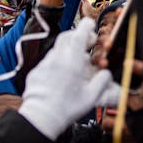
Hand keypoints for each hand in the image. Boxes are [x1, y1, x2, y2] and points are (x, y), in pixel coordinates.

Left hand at [21, 18, 119, 138]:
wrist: (41, 117)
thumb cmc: (66, 108)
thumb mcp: (91, 97)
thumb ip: (102, 82)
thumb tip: (106, 74)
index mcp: (72, 61)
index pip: (79, 34)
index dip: (86, 26)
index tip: (91, 25)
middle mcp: (57, 58)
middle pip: (67, 36)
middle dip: (78, 35)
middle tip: (87, 44)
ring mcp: (45, 64)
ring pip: (58, 49)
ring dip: (68, 51)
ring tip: (76, 65)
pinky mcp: (36, 71)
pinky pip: (49, 61)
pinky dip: (57, 63)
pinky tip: (62, 76)